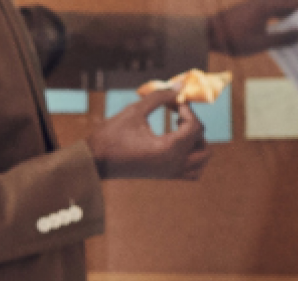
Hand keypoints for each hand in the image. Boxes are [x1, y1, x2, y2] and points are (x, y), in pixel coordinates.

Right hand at [88, 92, 212, 181]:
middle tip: (177, 116)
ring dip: (198, 144)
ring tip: (180, 132)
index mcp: (168, 149)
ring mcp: (169, 173)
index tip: (173, 102)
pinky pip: (191, 172)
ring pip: (201, 162)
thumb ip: (160, 96)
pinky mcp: (163, 176)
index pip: (195, 127)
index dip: (187, 110)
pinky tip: (177, 145)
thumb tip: (180, 86)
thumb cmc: (110, 136)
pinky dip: (192, 159)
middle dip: (195, 126)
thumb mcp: (135, 111)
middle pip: (203, 145)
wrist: (94, 162)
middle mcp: (173, 164)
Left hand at [208, 0, 297, 56]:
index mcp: (269, 5)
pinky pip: (273, 12)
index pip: (297, 3)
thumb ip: (284, 39)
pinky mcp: (253, 11)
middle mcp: (265, 1)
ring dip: (295, 16)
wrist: (208, 34)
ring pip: (282, 8)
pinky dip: (283, 19)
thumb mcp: (261, 43)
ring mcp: (258, 5)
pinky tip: (288, 29)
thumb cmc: (233, 39)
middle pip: (291, 4)